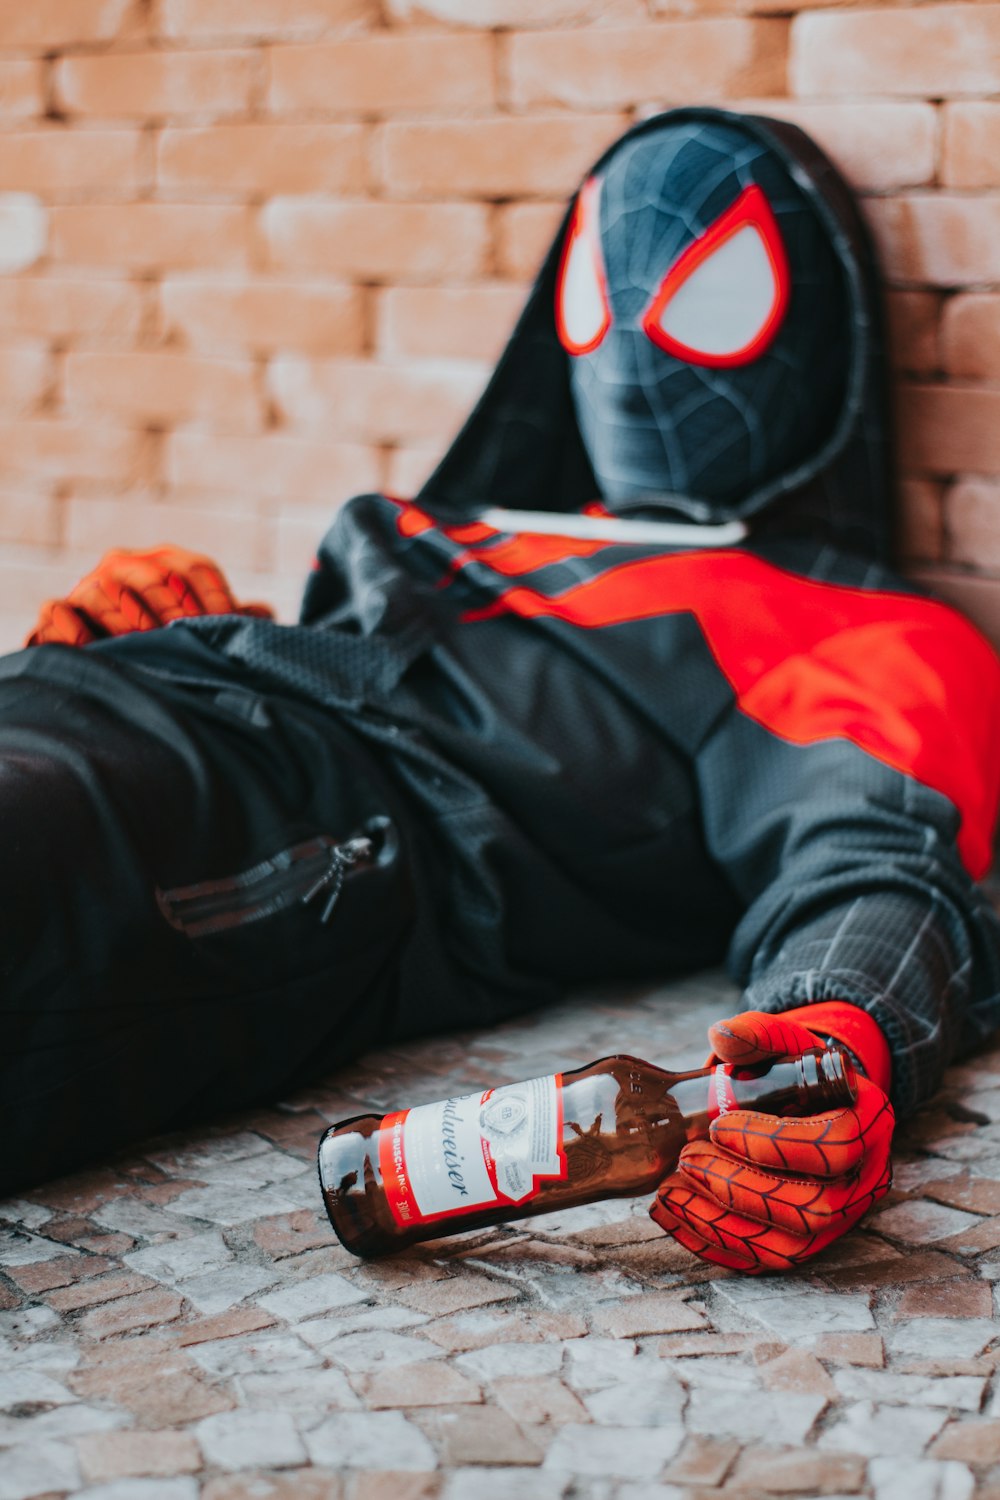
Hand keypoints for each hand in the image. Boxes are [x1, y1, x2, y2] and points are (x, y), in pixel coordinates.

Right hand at [26, 545, 273, 647]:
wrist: (106, 658)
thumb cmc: (165, 642)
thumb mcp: (200, 629)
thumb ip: (231, 619)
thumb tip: (264, 614)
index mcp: (166, 563)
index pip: (195, 569)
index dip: (214, 601)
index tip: (221, 631)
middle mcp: (125, 566)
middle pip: (152, 575)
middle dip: (173, 612)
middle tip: (184, 642)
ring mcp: (89, 586)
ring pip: (105, 590)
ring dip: (127, 620)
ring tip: (143, 646)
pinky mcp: (58, 613)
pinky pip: (58, 611)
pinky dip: (73, 628)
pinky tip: (95, 649)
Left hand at [650, 1007, 893, 1272]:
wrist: (813, 1105)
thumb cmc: (799, 1071)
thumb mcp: (788, 1042)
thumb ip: (760, 1032)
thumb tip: (721, 1036)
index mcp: (868, 1124)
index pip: (835, 1146)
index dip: (775, 1142)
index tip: (719, 1125)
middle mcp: (863, 1181)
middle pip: (813, 1206)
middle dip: (742, 1187)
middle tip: (687, 1157)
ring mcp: (839, 1221)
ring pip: (788, 1245)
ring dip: (721, 1222)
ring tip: (670, 1191)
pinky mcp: (808, 1244)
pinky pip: (764, 1261)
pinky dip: (715, 1244)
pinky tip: (673, 1216)